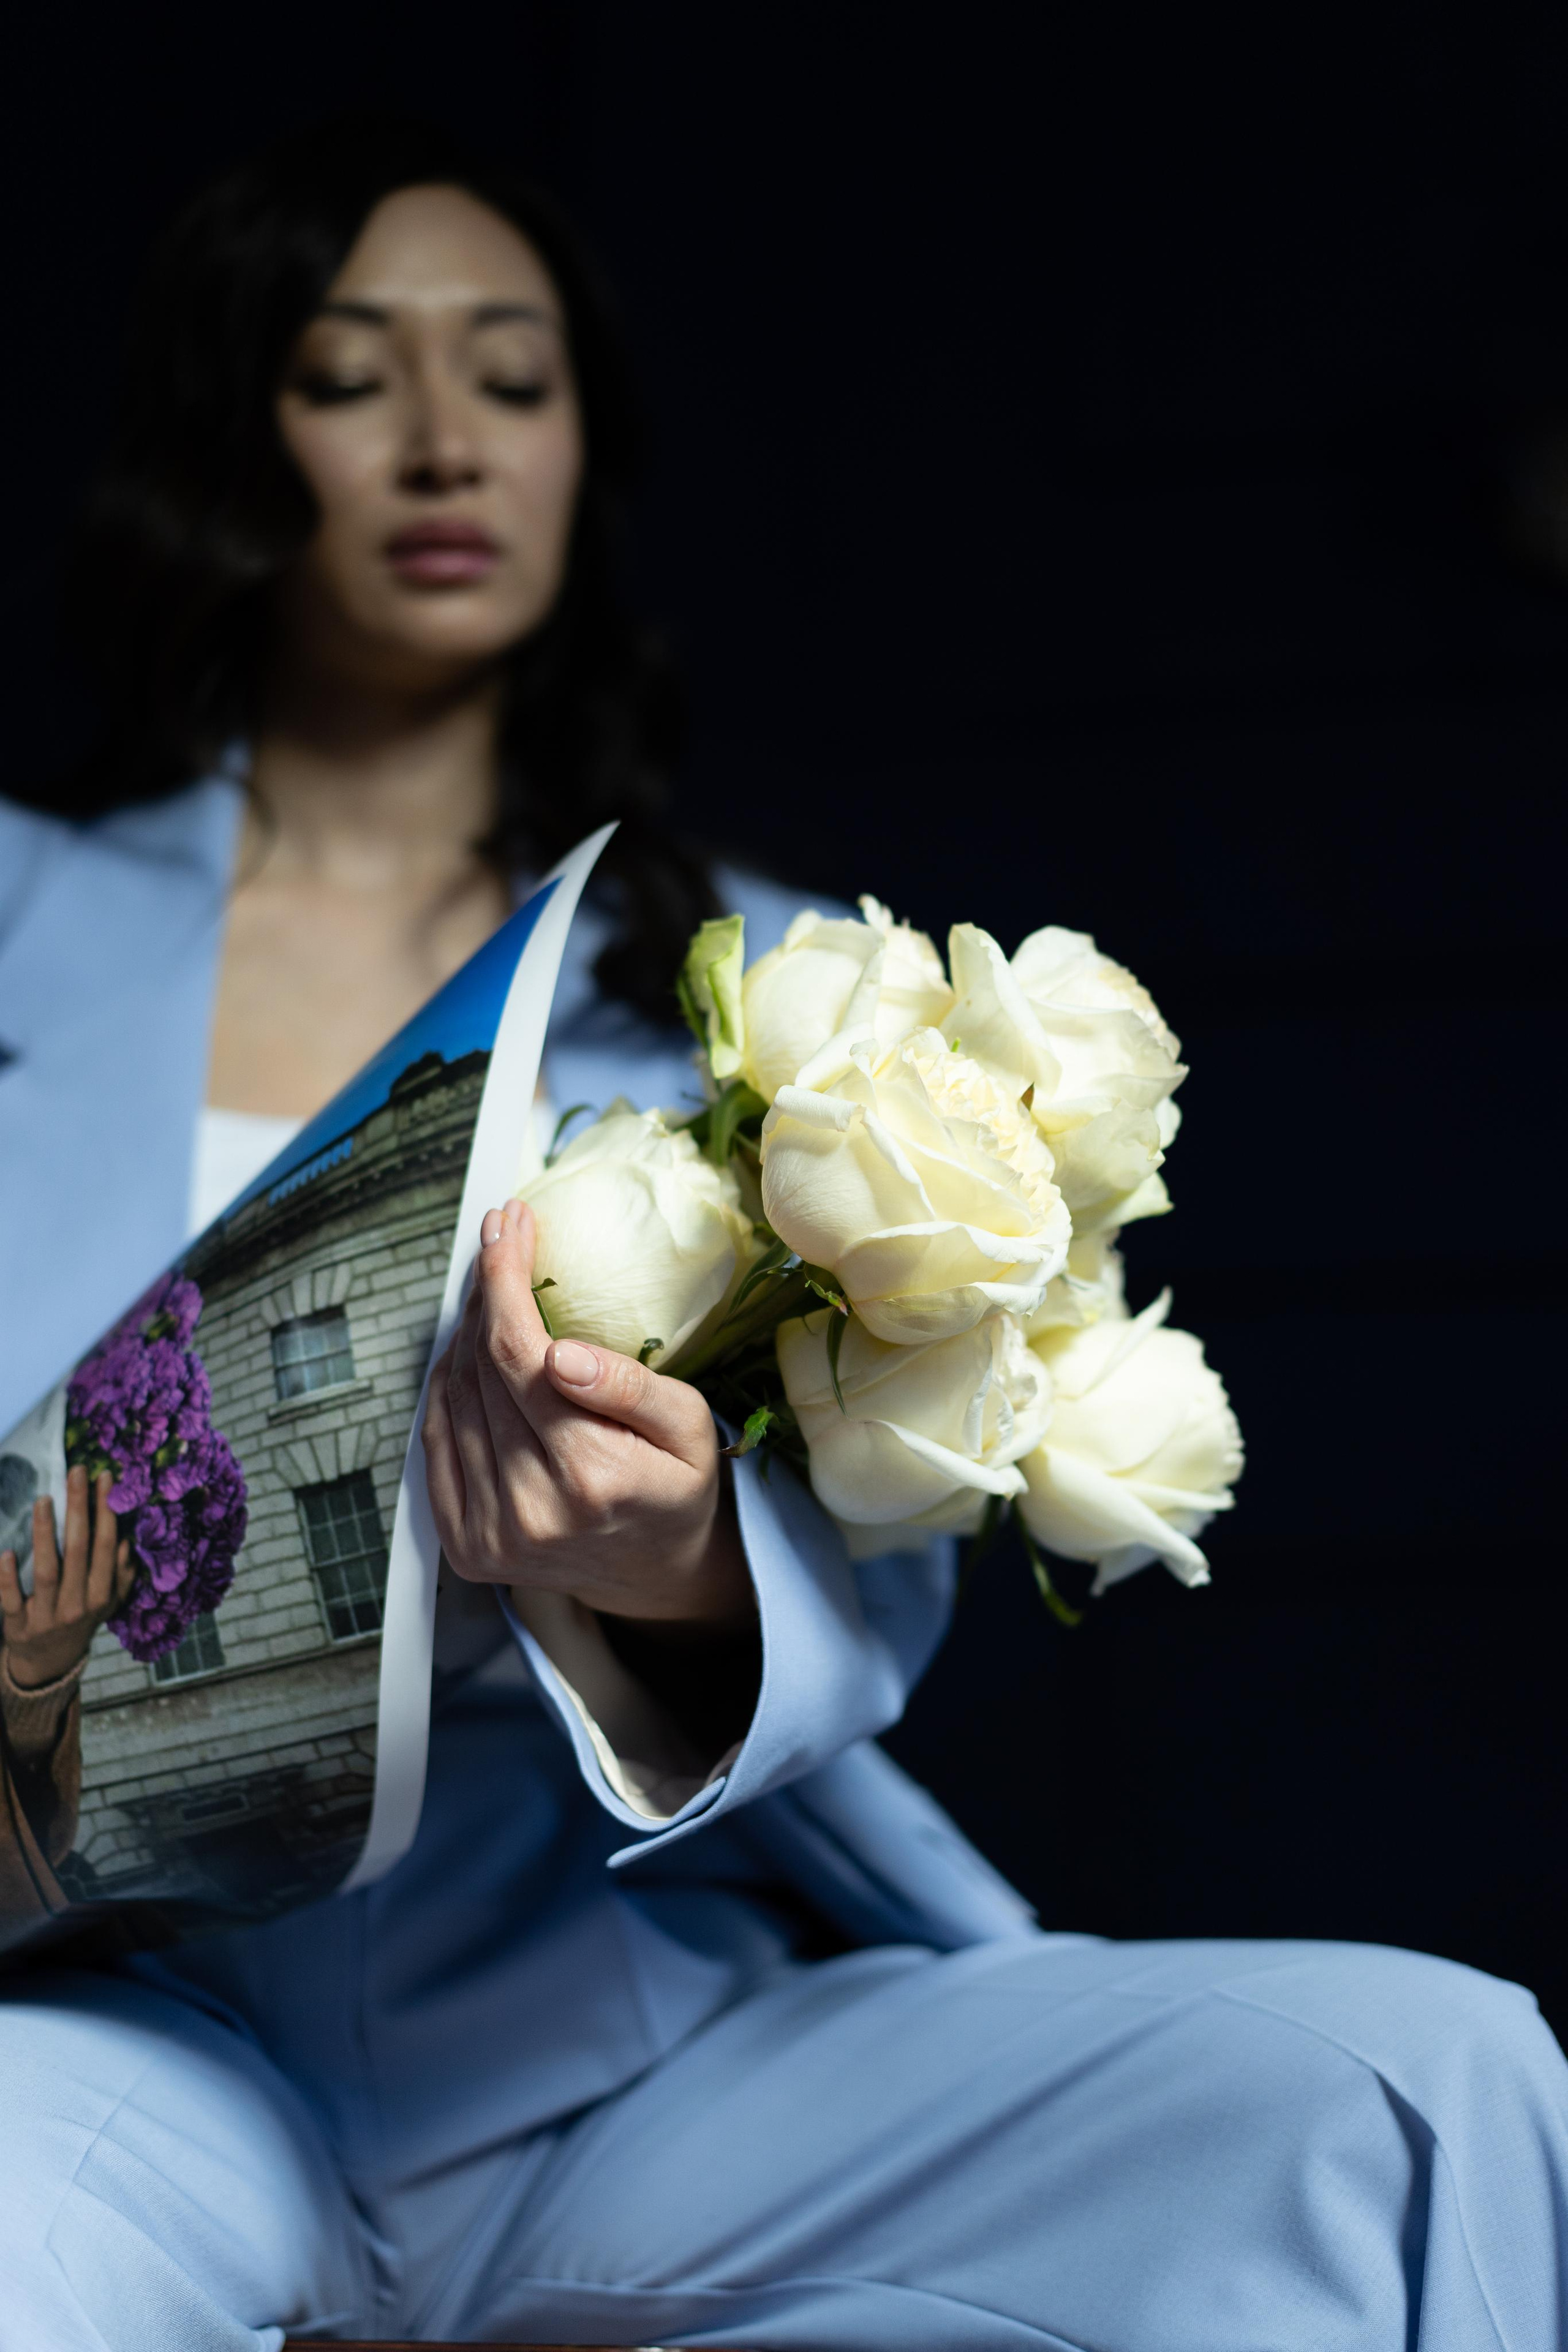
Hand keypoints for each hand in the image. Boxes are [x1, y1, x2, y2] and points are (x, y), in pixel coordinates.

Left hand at [0, 1466, 133, 1689]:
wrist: (50, 1660)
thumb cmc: (82, 1617)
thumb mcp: (110, 1600)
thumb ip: (122, 1572)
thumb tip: (127, 1541)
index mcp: (103, 1594)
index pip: (105, 1545)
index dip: (106, 1510)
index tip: (105, 1478)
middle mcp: (78, 1604)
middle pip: (79, 1550)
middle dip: (79, 1508)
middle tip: (76, 1472)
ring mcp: (48, 1616)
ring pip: (47, 1570)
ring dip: (45, 1533)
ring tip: (43, 1499)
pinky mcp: (18, 1625)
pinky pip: (11, 1600)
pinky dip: (8, 1578)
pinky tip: (6, 1552)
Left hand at [423, 1198, 753, 1628]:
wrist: (655, 1573)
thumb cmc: (677, 1487)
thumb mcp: (690, 1427)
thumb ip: (629, 1386)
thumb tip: (560, 1353)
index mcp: (590, 1477)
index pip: (518, 1354)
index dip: (503, 1279)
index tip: (508, 1225)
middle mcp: (528, 1511)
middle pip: (477, 1369)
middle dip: (485, 1292)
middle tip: (501, 1240)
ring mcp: (487, 1533)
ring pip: (450, 1398)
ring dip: (465, 1333)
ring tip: (494, 1291)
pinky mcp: (463, 1543)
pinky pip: (437, 1438)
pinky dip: (448, 1385)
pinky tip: (474, 1352)